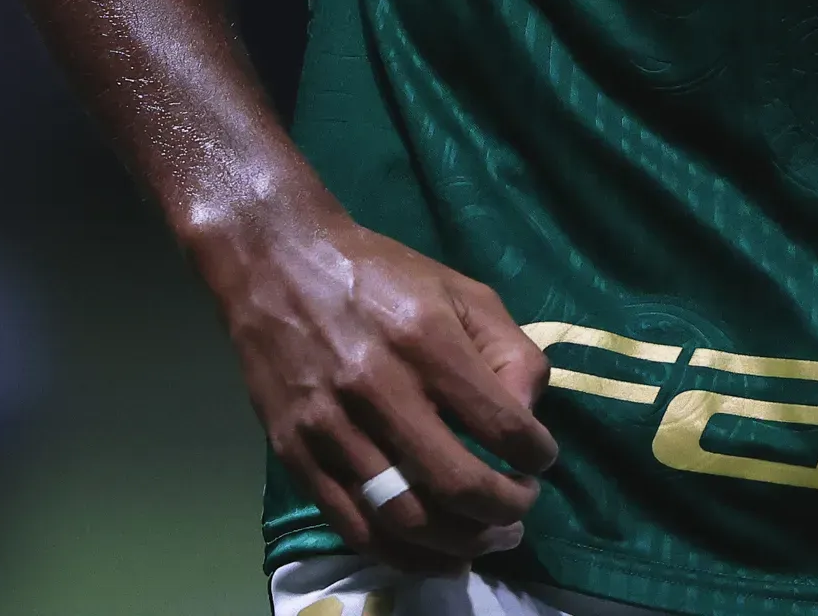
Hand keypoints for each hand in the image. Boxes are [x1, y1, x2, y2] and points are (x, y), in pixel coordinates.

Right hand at [195, 202, 557, 572]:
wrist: (277, 263)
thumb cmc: (380, 275)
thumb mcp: (460, 289)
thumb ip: (509, 349)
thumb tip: (529, 416)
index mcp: (426, 339)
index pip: (502, 424)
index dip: (537, 457)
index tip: (540, 461)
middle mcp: (378, 386)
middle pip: (458, 483)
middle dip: (505, 509)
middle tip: (520, 508)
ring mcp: (330, 426)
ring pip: (406, 518)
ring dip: (461, 544)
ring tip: (487, 539)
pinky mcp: (295, 453)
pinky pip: (354, 527)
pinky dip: (404, 554)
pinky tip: (436, 553)